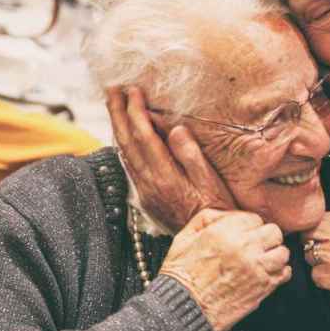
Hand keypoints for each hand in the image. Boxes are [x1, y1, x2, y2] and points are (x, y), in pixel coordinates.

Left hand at [106, 87, 235, 228]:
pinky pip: (128, 166)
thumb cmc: (217, 210)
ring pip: (123, 154)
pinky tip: (123, 136)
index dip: (136, 111)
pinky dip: (122, 146)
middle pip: (126, 142)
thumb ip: (191, 154)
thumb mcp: (211, 181)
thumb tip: (175, 129)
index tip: (133, 90)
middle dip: (117, 113)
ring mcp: (144, 192)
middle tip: (112, 89)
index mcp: (165, 176)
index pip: (144, 137)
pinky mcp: (144, 198)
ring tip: (113, 105)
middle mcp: (148, 183)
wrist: (209, 241)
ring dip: (116, 127)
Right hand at [159, 210, 290, 330]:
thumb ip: (208, 218)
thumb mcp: (184, 237)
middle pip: (273, 232)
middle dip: (265, 237)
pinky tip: (266, 274)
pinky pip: (285, 273)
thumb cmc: (181, 275)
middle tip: (256, 246)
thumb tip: (230, 214)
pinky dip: (279, 272)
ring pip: (282, 252)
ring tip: (263, 260)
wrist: (183, 309)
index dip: (249, 227)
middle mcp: (243, 248)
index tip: (244, 235)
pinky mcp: (263, 287)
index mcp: (224, 232)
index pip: (254, 218)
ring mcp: (256, 268)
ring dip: (274, 255)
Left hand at [301, 212, 329, 330]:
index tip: (325, 243)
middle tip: (329, 260)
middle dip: (313, 246)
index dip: (317, 232)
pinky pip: (314, 274)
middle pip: (312, 232)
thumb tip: (311, 227)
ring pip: (310, 253)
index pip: (323, 217)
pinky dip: (323, 282)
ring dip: (319, 266)